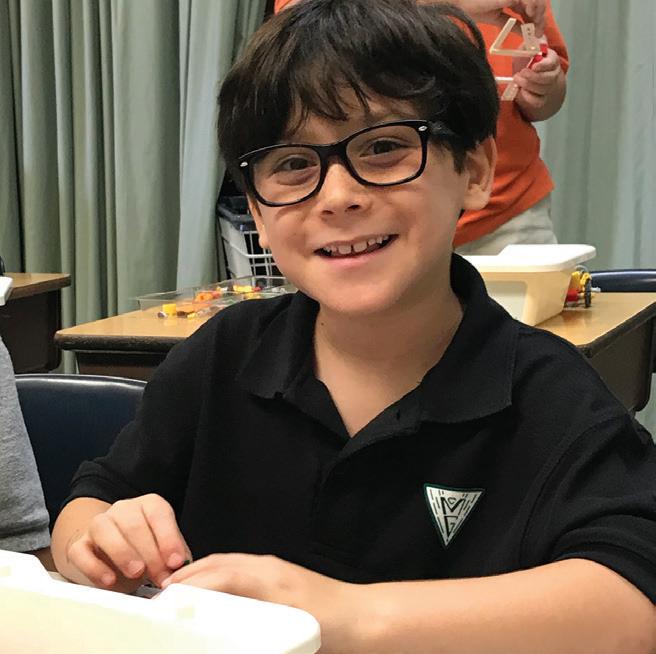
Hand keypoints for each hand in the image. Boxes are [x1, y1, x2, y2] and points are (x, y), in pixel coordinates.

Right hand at [66, 494, 190, 591]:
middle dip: (150, 553)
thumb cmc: (145, 551)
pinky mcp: (79, 545)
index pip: (158, 513)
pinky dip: (95, 567)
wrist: (111, 555)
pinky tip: (110, 580)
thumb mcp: (164, 550)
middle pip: (133, 524)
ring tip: (137, 573)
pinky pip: (81, 552)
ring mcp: (98, 525)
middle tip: (159, 576)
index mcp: (148, 505)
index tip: (176, 562)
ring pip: (104, 529)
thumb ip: (175, 556)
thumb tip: (185, 569)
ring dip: (122, 553)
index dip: (168, 538)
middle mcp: (123, 509)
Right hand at [162, 553, 362, 652]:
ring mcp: (274, 568)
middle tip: (163, 595)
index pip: (220, 576)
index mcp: (267, 579)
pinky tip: (213, 589)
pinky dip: (219, 573)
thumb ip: (254, 630)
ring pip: (228, 562)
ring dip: (202, 572)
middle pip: (219, 564)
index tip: (168, 598)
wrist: (364, 619)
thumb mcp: (290, 633)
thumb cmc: (332, 627)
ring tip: (180, 590)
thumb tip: (222, 629)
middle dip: (189, 575)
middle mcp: (267, 568)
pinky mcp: (279, 574)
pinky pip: (241, 567)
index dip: (191, 586)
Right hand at [419, 0, 545, 35]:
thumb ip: (512, 24)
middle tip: (539, 33)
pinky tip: (529, 18)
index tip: (537, 34)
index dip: (536, 19)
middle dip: (540, 17)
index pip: (530, 6)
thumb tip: (525, 34)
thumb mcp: (498, 20)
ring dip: (538, 13)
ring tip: (535, 27)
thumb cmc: (475, 8)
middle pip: (537, 2)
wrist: (462, 4)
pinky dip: (532, 7)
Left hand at [513, 47, 562, 112]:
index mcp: (552, 60)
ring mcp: (548, 87)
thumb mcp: (528, 49)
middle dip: (532, 77)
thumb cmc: (529, 61)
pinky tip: (520, 91)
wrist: (530, 77)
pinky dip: (528, 98)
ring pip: (542, 90)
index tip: (534, 66)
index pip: (551, 63)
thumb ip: (530, 44)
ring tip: (517, 80)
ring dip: (527, 86)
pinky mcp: (542, 99)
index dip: (543, 65)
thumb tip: (534, 37)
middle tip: (520, 74)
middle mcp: (553, 74)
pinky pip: (537, 101)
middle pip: (547, 79)